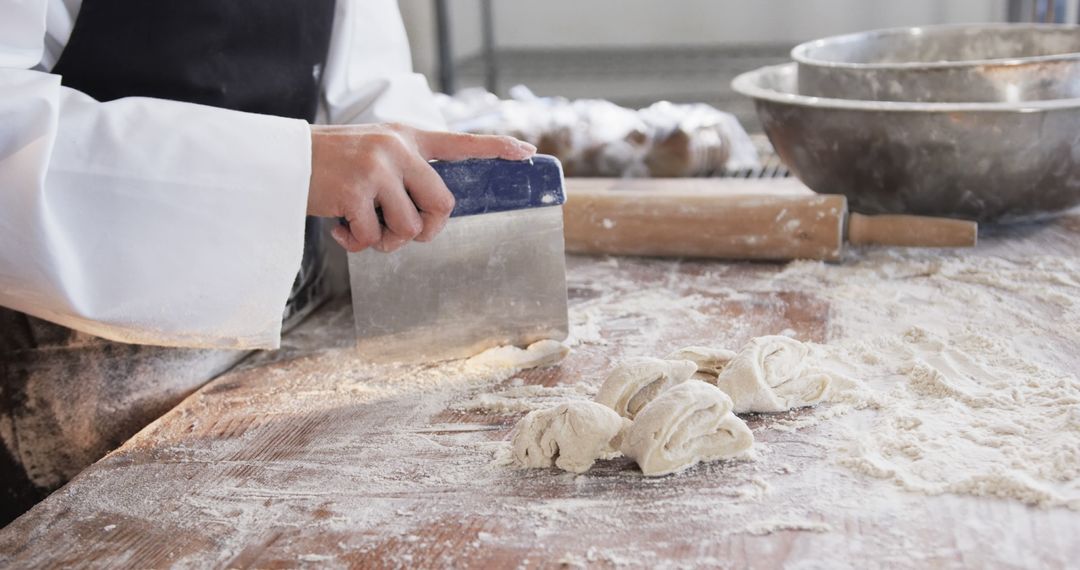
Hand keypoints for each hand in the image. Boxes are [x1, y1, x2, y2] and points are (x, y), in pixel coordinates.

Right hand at [308, 123, 535, 252]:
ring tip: (363, 229)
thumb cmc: (330, 164)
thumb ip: (402, 172)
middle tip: (405, 235)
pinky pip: (374, 238)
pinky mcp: (355, 193)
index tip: (526, 153)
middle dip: (428, 229)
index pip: (459, 142)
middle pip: (442, 204)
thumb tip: (429, 218)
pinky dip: (358, 244)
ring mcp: (376, 169)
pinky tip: (339, 229)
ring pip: (409, 228)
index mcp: (406, 137)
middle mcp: (397, 148)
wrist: (282, 161)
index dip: (495, 148)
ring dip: (387, 241)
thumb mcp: (372, 153)